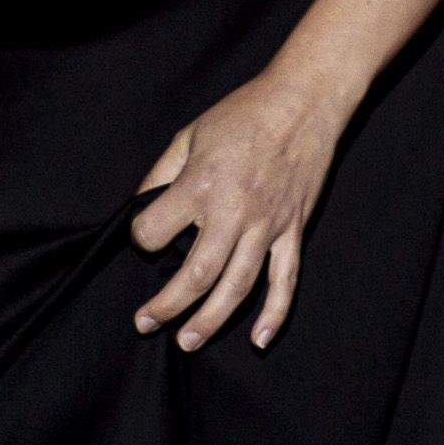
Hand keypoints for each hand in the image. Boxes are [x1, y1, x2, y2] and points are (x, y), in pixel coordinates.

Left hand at [131, 61, 349, 353]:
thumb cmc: (243, 114)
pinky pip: (285, 281)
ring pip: (236, 288)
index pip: (154, 232)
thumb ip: (161, 173)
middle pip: (194, 276)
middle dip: (165, 305)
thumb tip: (142, 205)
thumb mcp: (188, 134)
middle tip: (146, 322)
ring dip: (209, 321)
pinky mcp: (293, 231)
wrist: (303, 102)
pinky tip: (257, 339)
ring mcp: (267, 226)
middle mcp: (233, 213)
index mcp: (200, 186)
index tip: (142, 236)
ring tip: (187, 341)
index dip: (140, 238)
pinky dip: (273, 314)